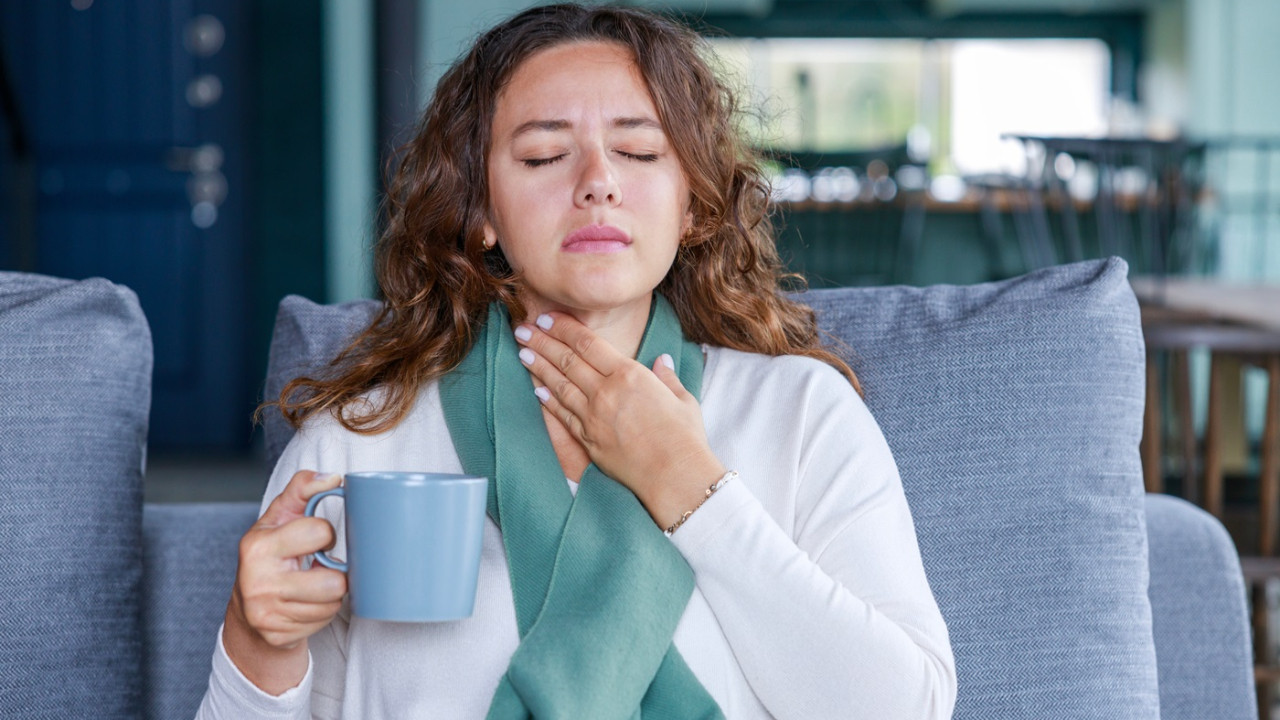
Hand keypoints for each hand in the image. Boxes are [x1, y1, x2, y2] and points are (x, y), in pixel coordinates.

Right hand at [222, 470, 346, 693]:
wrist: (247, 609)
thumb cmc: (270, 554)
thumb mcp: (279, 517)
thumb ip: (302, 489)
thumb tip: (332, 477)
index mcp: (259, 546)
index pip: (319, 532)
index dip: (325, 534)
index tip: (316, 539)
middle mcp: (258, 582)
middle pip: (333, 582)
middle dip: (334, 573)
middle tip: (319, 567)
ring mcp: (266, 613)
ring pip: (332, 603)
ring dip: (331, 594)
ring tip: (314, 585)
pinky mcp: (276, 635)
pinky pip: (323, 621)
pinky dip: (322, 612)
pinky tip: (308, 603)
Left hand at [514, 313, 724, 527]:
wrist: (675, 476)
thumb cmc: (684, 437)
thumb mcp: (682, 399)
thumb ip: (666, 377)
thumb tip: (662, 360)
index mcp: (630, 375)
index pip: (587, 343)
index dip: (564, 328)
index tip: (547, 317)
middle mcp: (606, 392)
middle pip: (566, 361)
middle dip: (542, 342)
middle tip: (523, 329)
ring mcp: (593, 417)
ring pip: (558, 385)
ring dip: (538, 367)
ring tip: (522, 353)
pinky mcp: (588, 440)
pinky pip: (562, 415)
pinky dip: (548, 400)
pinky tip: (536, 389)